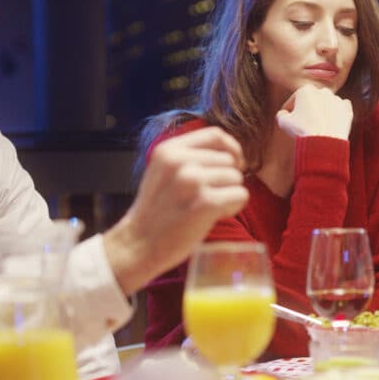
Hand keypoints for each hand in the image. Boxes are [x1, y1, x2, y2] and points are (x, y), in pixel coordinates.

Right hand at [104, 127, 248, 294]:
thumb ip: (190, 157)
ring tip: (208, 208)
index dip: (231, 148)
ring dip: (230, 194)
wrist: (138, 244)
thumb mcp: (164, 171)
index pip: (215, 134)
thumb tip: (229, 152)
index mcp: (168, 150)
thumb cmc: (156, 211)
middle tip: (208, 198)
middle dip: (227, 179)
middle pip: (229, 160)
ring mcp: (192, 181)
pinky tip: (215, 216)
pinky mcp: (205, 202)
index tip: (233, 164)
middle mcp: (179, 161)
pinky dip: (234, 207)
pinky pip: (240, 195)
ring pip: (236, 178)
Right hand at [276, 84, 352, 139]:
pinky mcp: (347, 109)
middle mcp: (322, 91)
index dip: (289, 109)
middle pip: (312, 100)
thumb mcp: (283, 122)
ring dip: (322, 112)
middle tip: (304, 122)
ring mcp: (336, 99)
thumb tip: (283, 113)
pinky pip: (340, 109)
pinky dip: (336, 114)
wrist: (324, 141)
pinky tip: (331, 122)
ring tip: (318, 125)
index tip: (288, 117)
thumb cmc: (302, 131)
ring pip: (326, 104)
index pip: (294, 100)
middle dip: (307, 109)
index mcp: (306, 90)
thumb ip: (281, 114)